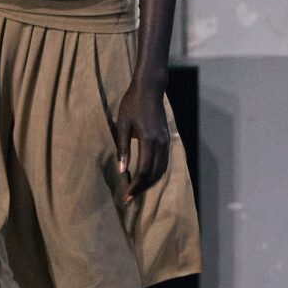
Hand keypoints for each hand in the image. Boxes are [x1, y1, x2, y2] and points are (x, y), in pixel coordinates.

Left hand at [114, 78, 168, 202]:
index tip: (126, 198)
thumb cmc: (132, 104)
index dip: (135, 187)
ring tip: (137, 190)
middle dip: (142, 188)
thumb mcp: (122, 125)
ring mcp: (166, 141)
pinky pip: (163, 162)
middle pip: (154, 174)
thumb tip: (121, 170)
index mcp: (148, 140)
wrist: (150, 88)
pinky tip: (146, 177)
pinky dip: (156, 173)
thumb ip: (123, 148)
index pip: (143, 171)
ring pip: (161, 170)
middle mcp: (160, 143)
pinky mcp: (167, 139)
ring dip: (150, 182)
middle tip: (129, 199)